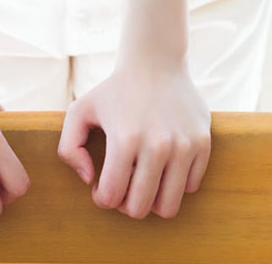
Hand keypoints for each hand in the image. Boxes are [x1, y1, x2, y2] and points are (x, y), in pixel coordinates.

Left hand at [57, 54, 211, 218]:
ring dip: (152, 200)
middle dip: (126, 204)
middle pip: (140, 209)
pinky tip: (162, 163)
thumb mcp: (80, 110)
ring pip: (168, 207)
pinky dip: (175, 183)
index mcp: (125, 138)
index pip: (111, 197)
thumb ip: (68, 148)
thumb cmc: (114, 91)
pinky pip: (189, 187)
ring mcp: (184, 145)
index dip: (102, 198)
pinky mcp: (203, 143)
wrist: (155, 62)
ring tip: (142, 177)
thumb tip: (89, 180)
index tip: (100, 184)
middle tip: (122, 184)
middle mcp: (157, 144)